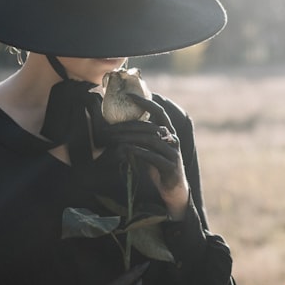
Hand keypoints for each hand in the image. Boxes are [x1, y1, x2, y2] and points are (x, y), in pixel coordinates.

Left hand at [105, 95, 189, 218]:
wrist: (173, 189)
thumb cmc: (159, 167)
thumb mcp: (150, 149)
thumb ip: (142, 138)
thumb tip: (121, 127)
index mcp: (169, 132)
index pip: (159, 111)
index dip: (145, 102)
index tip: (129, 95)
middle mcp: (172, 139)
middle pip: (150, 127)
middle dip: (129, 125)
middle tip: (111, 128)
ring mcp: (173, 152)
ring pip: (150, 140)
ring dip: (130, 138)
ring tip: (114, 139)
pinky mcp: (170, 166)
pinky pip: (152, 156)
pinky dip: (138, 151)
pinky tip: (126, 150)